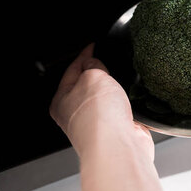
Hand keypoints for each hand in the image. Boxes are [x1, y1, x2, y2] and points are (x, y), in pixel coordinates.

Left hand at [50, 44, 153, 160]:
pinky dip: (127, 103)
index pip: (72, 69)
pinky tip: (130, 101)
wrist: (117, 145)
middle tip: (108, 63)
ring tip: (119, 85)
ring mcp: (97, 123)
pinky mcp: (116, 129)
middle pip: (88, 83)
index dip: (85, 54)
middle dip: (100, 72)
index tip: (93, 45)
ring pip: (106, 97)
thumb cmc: (98, 117)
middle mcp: (76, 114)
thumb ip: (93, 65)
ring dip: (115, 90)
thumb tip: (96, 64)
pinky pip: (121, 109)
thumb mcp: (93, 76)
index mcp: (60, 100)